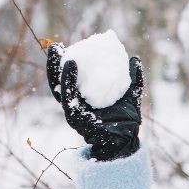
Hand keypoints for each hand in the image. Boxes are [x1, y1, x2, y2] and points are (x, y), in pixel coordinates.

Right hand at [46, 43, 143, 161]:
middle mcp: (75, 105)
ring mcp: (73, 112)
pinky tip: (70, 64)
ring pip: (58, 87)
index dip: (66, 64)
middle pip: (59, 82)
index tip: (66, 46)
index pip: (71, 79)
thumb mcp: (131, 97)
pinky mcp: (74, 117)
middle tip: (55, 46)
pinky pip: (68, 96)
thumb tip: (134, 58)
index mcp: (85, 99)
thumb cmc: (126, 122)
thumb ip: (133, 80)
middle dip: (54, 64)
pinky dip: (67, 79)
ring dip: (55, 68)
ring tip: (57, 51)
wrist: (127, 141)